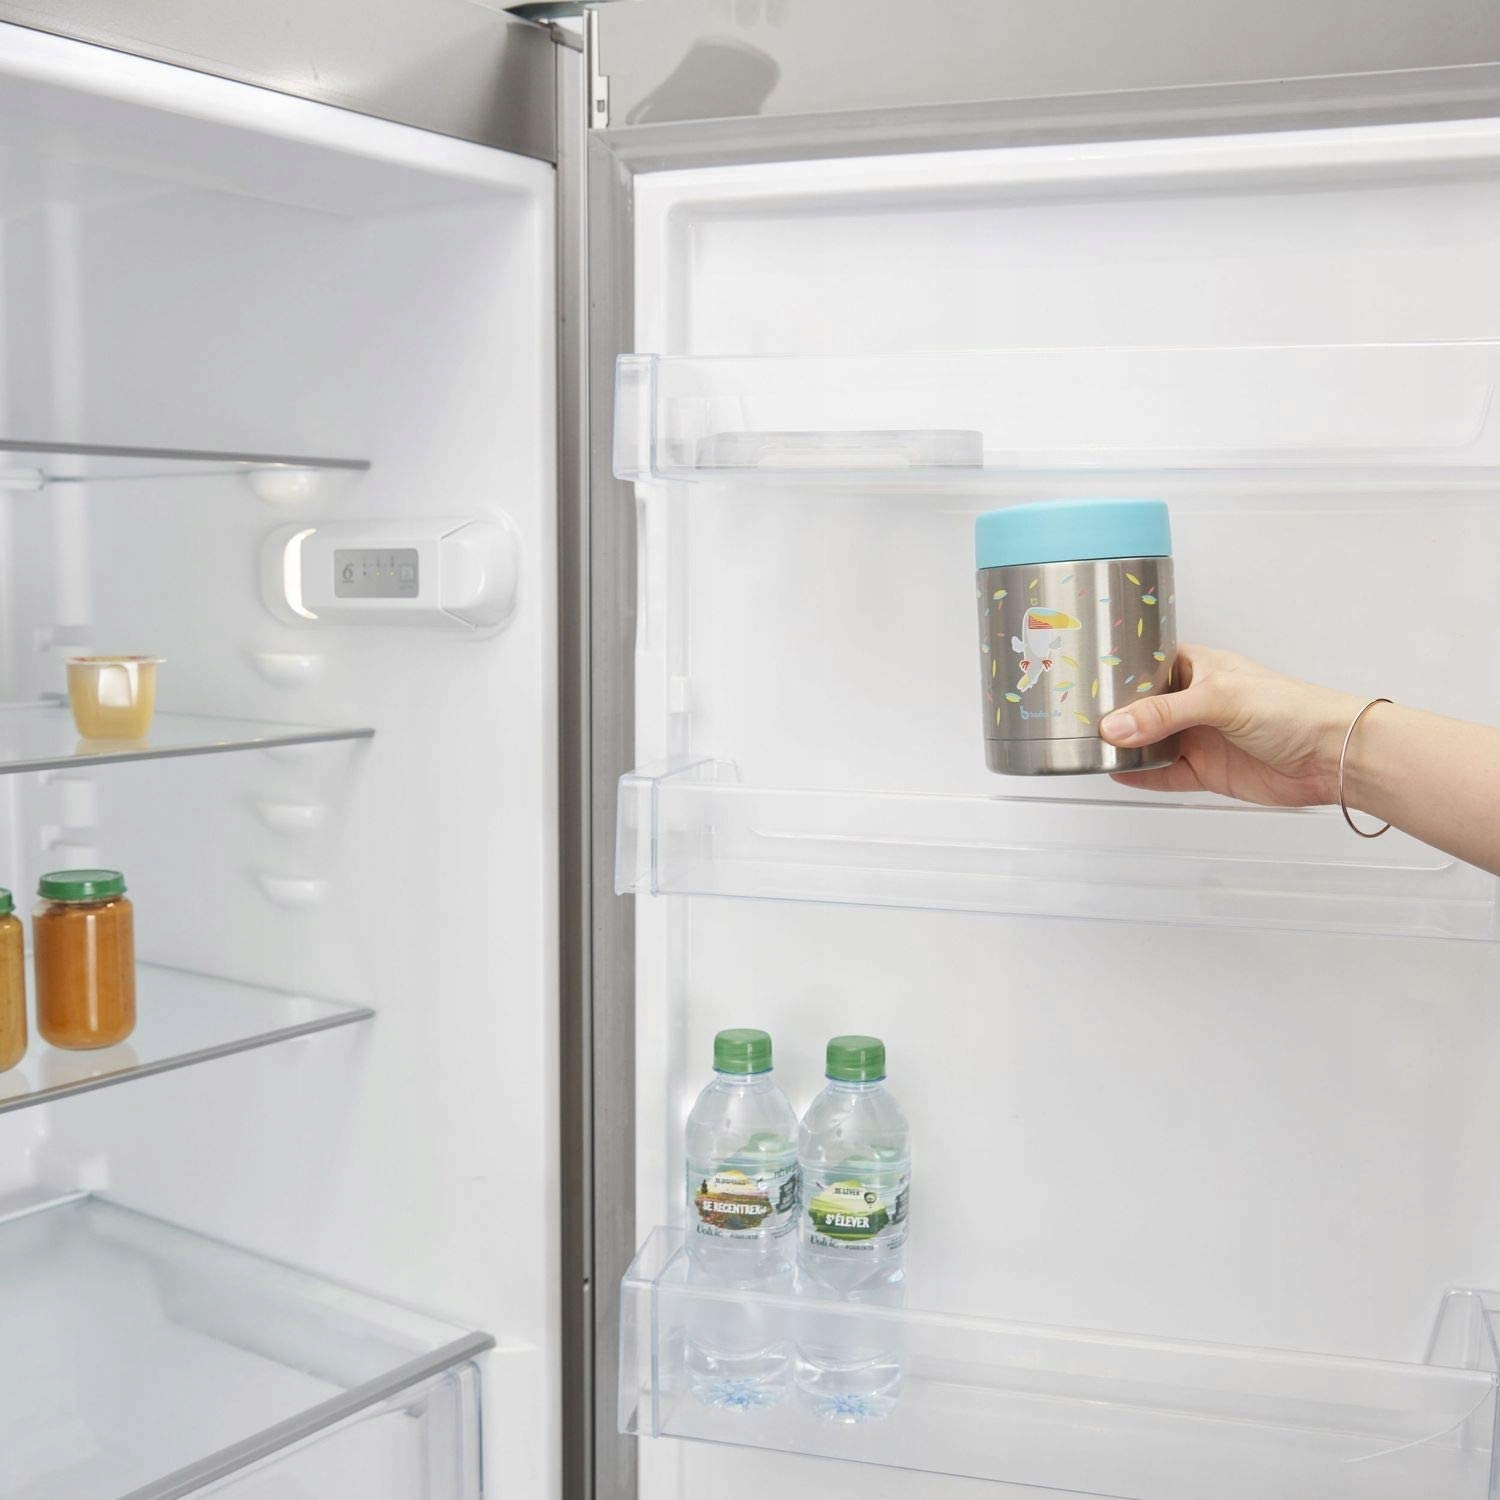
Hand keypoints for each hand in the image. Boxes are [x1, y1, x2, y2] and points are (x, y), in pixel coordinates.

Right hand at [1098, 645, 1363, 806]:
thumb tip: (1115, 728)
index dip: (1117, 670)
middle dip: (1113, 713)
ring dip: (1124, 746)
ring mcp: (1199, 737)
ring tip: (1088, 746)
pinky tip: (1117, 772)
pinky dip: (1140, 775)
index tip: (1082, 678)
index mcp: (1198, 667)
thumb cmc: (1292, 709)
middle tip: (1074, 716)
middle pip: (1141, 707)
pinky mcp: (1206, 771)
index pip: (1146, 664)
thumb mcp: (1219, 698)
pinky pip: (1163, 774)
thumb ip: (1163, 714)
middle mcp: (1195, 701)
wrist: (1332, 757)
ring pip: (1149, 742)